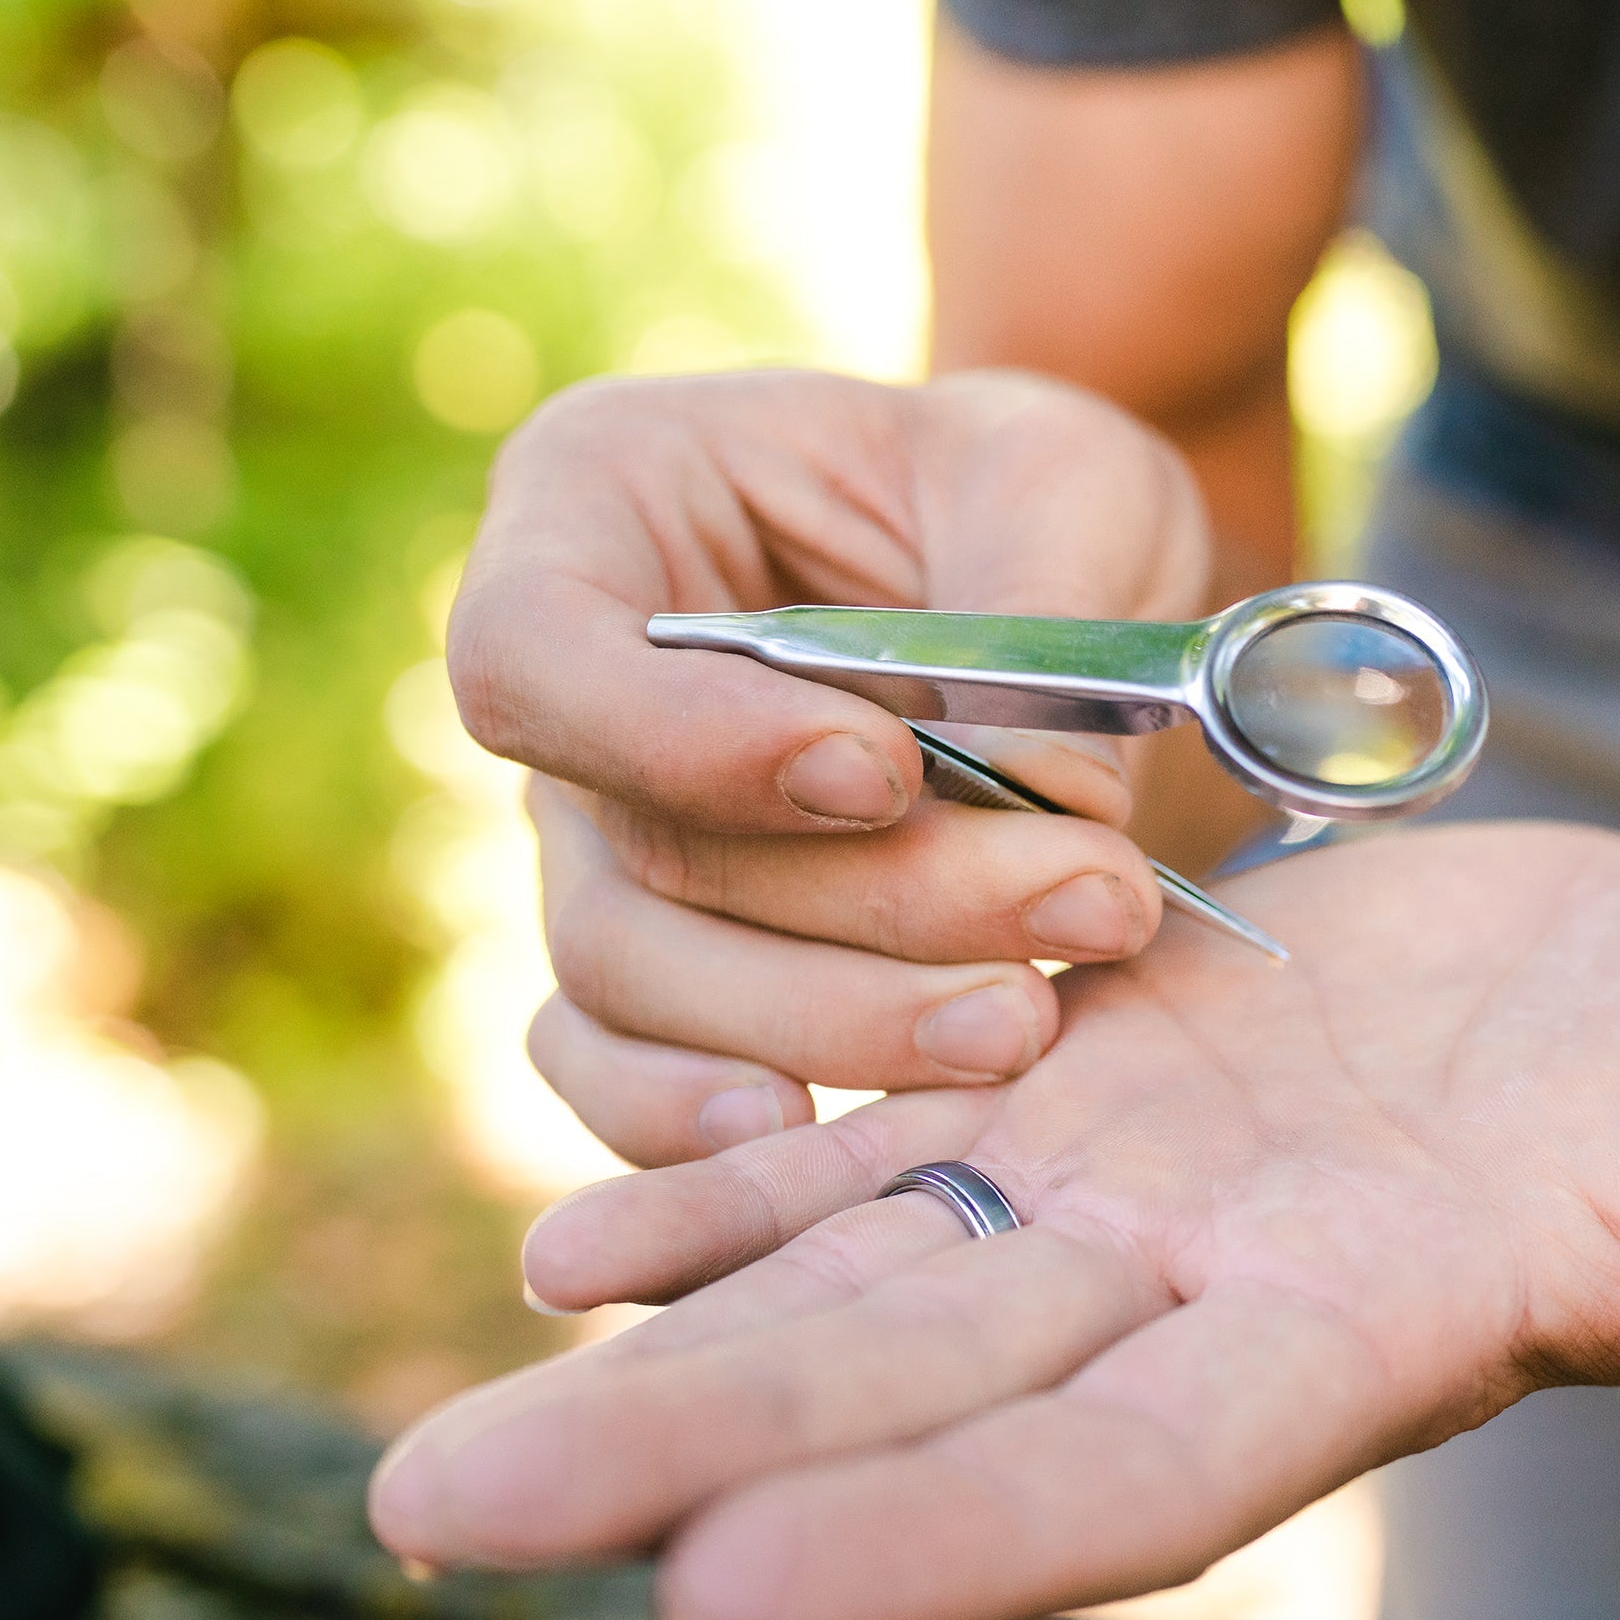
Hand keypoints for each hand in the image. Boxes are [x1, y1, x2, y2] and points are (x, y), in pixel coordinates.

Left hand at [370, 825, 1619, 1619]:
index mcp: (1368, 1335)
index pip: (1137, 1471)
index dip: (947, 1538)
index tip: (719, 1613)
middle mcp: (1206, 1294)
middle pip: (929, 1392)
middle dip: (696, 1462)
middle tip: (441, 1532)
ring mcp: (1133, 1191)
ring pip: (869, 1282)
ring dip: (661, 1362)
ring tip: (443, 1463)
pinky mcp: (1098, 1079)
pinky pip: (894, 1145)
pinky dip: (740, 1192)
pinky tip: (577, 1235)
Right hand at [454, 367, 1210, 1165]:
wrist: (1066, 590)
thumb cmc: (1038, 492)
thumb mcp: (1069, 481)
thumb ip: (1042, 619)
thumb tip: (1053, 813)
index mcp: (601, 502)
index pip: (532, 651)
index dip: (682, 743)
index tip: (883, 774)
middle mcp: (568, 691)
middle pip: (636, 849)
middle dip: (871, 905)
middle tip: (1086, 902)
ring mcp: (596, 844)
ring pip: (640, 984)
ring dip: (843, 1022)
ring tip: (1033, 1015)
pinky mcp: (658, 975)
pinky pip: (626, 1078)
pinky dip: (718, 1129)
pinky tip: (842, 1137)